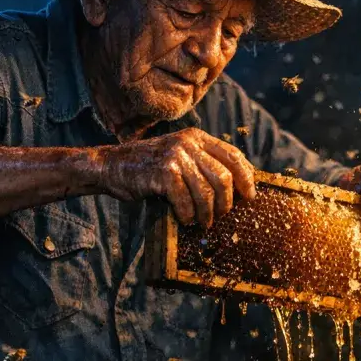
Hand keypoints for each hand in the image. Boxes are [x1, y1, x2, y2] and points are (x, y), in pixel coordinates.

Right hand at [97, 128, 255, 226]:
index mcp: (197, 137)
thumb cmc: (149, 168)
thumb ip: (203, 166)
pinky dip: (188, 215)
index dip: (246, 178)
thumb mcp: (180, 158)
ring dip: (208, 213)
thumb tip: (235, 190)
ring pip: (207, 192)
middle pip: (224, 177)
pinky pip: (186, 201)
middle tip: (222, 215)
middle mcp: (189, 143)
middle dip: (227, 201)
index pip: (234, 156)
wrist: (111, 166)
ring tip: (203, 222)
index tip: (250, 196)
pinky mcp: (164, 172)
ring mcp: (176, 156)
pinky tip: (186, 219)